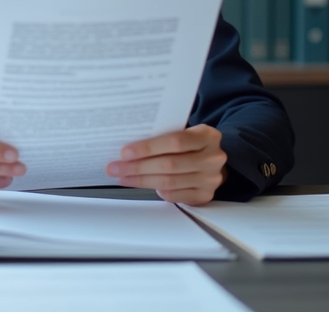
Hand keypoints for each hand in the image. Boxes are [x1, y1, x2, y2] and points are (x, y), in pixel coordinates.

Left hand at [105, 124, 227, 205]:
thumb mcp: (185, 132)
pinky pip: (174, 195)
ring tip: (122, 177)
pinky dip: (157, 191)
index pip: (175, 141)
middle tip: (115, 168)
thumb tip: (129, 147)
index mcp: (207, 136)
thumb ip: (164, 136)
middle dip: (138, 167)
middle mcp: (213, 158)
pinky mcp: (205, 196)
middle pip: (169, 164)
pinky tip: (143, 184)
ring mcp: (211, 179)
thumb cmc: (191, 144)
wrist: (213, 159)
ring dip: (141, 180)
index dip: (148, 147)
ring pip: (169, 182)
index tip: (125, 152)